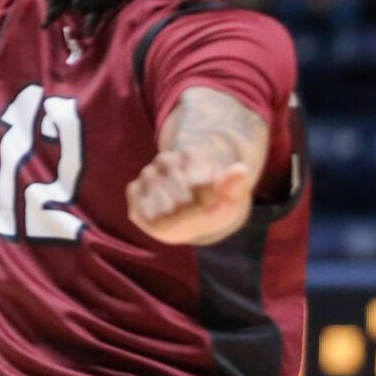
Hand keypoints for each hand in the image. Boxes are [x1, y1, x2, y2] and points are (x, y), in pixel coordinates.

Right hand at [127, 147, 255, 245]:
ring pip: (161, 208)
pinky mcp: (133, 190)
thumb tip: (242, 170)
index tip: (212, 204)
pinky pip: (142, 212)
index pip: (201, 185)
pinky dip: (155, 221)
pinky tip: (165, 217)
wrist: (192, 211)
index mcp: (192, 154)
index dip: (209, 203)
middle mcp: (166, 160)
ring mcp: (147, 175)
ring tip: (181, 214)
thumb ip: (235, 186)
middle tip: (195, 212)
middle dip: (192, 213)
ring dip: (174, 219)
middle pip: (182, 200)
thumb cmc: (213, 204)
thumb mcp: (231, 199)